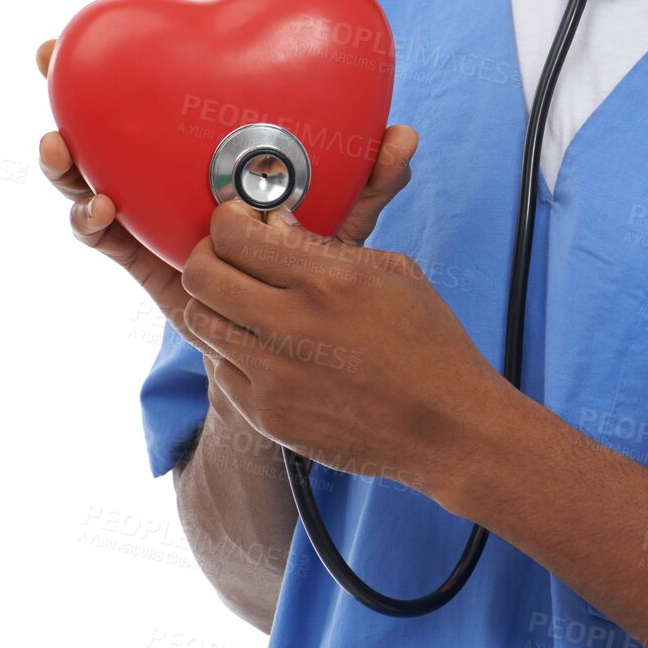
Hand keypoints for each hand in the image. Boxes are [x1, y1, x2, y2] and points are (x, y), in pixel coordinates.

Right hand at [38, 0, 420, 414]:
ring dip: (67, 150)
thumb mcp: (350, 214)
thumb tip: (402, 138)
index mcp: (223, 135)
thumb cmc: (316, 253)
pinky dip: (89, 216)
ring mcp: (152, 200)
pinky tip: (100, 206)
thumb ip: (374, 179)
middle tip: (51, 50)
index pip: (205, 67)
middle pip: (124, 106)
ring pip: (93, 164)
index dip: (199, 24)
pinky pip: (100, 231)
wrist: (291, 329)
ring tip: (57, 144)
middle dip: (87, 74)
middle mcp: (178, 159)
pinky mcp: (139, 248)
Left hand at [175, 200, 500, 501]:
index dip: (227, 220)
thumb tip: (273, 224)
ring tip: (242, 299)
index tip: (238, 220)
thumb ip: (324, 246)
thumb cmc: (428, 342)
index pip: (235, 236)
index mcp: (328, 282)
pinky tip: (264, 343)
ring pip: (200, 322)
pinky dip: (232, 348)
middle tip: (227, 254)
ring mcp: (275, 377)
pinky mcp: (268, 416)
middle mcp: (293, 327)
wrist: (447, 428)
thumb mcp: (393, 273)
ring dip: (214, 301)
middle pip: (201, 275)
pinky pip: (220, 369)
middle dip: (206, 253)